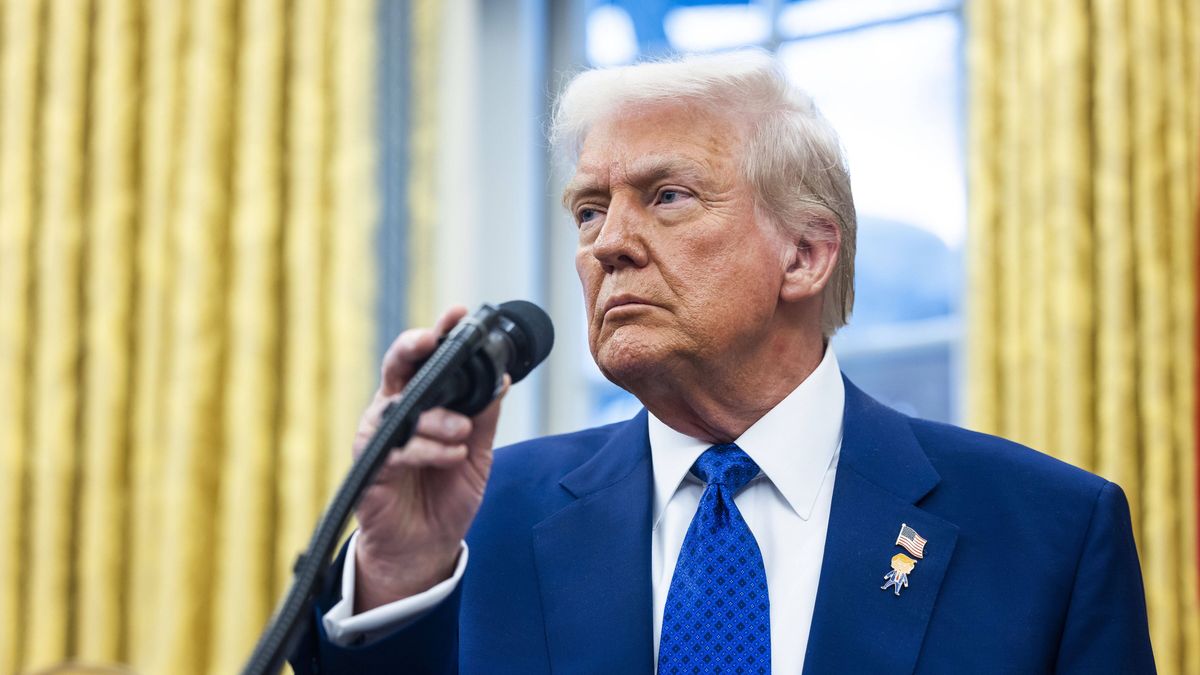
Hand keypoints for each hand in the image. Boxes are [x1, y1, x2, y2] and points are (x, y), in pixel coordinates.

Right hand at [351, 306, 506, 611]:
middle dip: (413, 348)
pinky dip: (429, 450)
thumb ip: (484, 416)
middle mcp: (396, 413)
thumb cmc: (445, 497)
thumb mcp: (478, 454)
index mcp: (420, 403)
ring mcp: (380, 439)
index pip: (426, 360)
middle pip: (396, 367)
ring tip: (462, 433)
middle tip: (433, 341)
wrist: (424, 549)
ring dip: (437, 418)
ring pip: (402, 409)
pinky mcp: (372, 468)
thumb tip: (502, 378)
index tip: (458, 313)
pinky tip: (453, 455)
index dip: (438, 334)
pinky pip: (399, 449)